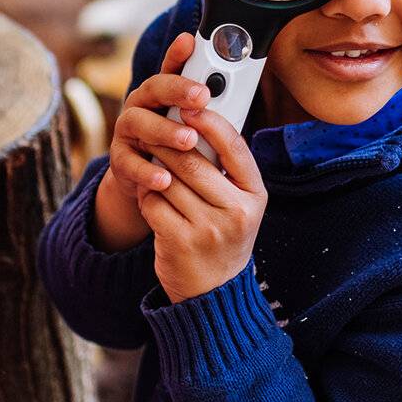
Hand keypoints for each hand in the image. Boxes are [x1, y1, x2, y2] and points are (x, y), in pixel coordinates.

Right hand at [94, 33, 212, 251]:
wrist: (148, 180)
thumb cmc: (179, 146)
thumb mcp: (195, 126)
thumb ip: (209, 110)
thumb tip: (239, 93)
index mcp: (160, 92)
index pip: (169, 67)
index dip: (178, 53)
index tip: (191, 42)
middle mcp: (140, 105)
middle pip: (153, 88)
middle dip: (178, 89)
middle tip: (202, 96)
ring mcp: (126, 131)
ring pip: (138, 123)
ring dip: (164, 130)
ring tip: (189, 140)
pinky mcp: (120, 160)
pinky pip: (128, 163)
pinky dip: (146, 171)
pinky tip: (165, 179)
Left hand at [139, 103, 266, 302]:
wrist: (213, 293)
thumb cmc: (224, 236)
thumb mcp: (239, 204)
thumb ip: (226, 169)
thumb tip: (199, 121)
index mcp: (254, 196)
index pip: (233, 147)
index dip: (210, 122)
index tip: (189, 107)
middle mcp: (236, 212)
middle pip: (194, 161)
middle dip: (170, 142)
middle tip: (155, 131)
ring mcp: (208, 228)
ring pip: (169, 179)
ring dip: (155, 168)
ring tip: (152, 164)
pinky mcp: (179, 241)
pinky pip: (153, 202)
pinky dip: (147, 194)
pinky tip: (151, 195)